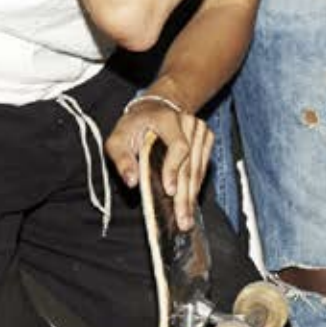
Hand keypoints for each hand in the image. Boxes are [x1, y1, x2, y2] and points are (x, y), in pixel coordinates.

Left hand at [105, 97, 214, 231]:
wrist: (156, 107)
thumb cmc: (135, 126)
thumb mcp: (119, 137)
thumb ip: (121, 158)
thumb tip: (132, 181)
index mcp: (166, 119)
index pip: (178, 146)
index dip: (174, 169)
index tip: (169, 191)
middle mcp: (188, 122)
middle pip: (191, 163)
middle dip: (185, 194)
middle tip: (182, 219)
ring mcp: (200, 130)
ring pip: (198, 168)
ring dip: (191, 195)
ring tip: (186, 218)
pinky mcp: (207, 138)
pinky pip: (203, 167)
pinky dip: (196, 186)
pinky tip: (190, 203)